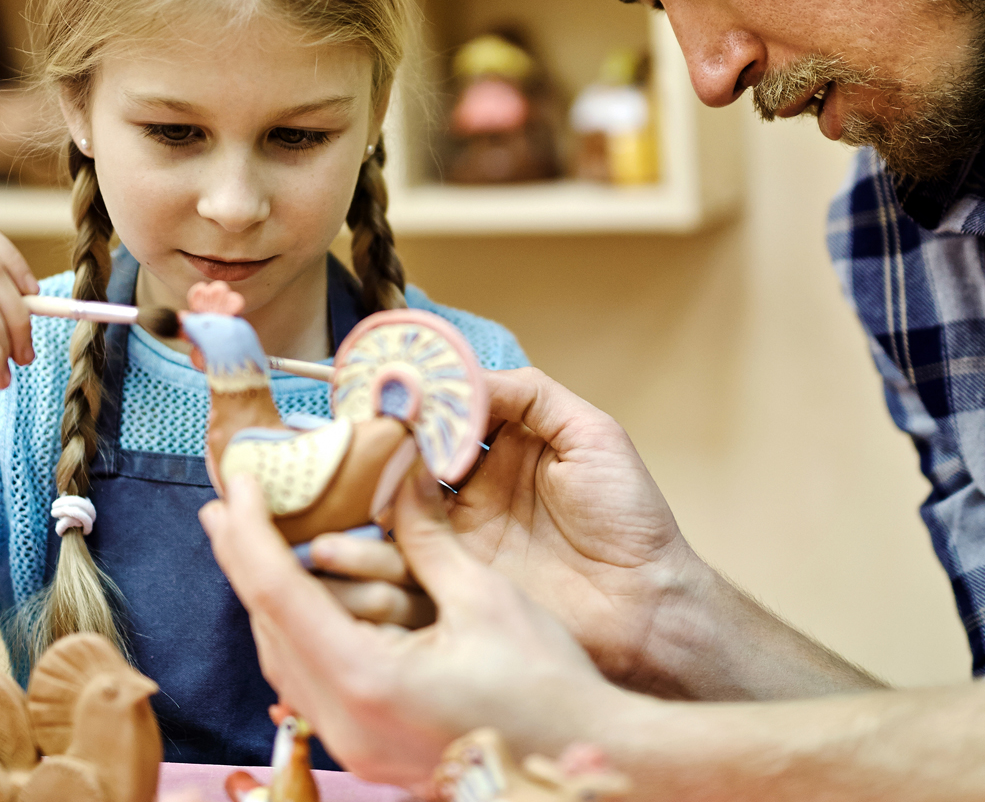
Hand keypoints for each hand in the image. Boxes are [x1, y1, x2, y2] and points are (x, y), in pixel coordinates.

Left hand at [201, 471, 624, 790]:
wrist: (584, 763)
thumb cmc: (546, 688)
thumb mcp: (485, 598)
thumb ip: (429, 540)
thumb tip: (401, 479)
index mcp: (366, 678)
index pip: (280, 593)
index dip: (251, 533)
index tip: (239, 485)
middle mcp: (346, 719)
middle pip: (269, 628)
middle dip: (244, 560)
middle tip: (228, 504)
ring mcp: (354, 743)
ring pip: (282, 661)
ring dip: (265, 599)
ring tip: (251, 545)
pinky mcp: (369, 748)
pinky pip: (309, 686)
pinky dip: (296, 635)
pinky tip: (299, 604)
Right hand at [337, 368, 878, 700]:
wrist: (643, 607)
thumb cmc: (630, 518)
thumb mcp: (592, 434)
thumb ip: (529, 394)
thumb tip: (463, 376)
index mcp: (504, 445)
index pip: (445, 411)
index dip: (413, 398)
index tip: (380, 386)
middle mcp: (471, 486)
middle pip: (409, 454)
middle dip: (379, 440)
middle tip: (349, 428)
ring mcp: (457, 532)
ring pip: (393, 501)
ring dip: (367, 486)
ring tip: (341, 471)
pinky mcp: (450, 577)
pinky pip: (400, 554)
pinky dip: (372, 539)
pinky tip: (351, 520)